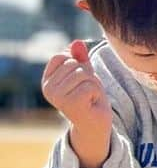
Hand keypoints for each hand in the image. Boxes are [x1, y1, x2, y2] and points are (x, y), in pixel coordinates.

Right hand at [42, 41, 112, 167]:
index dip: (77, 63)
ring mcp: (58, 97)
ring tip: (90, 97)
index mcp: (47, 81)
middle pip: (74, 64)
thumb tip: (77, 42)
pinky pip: (90, 85)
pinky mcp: (71, 103)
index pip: (61, 56)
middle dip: (88, 75)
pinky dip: (97, 92)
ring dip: (94, 84)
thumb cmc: (89, 99)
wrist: (95, 125)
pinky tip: (92, 103)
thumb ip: (80, 59)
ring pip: (83, 73)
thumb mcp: (85, 75)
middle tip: (88, 92)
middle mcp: (48, 89)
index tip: (80, 80)